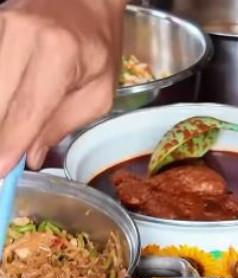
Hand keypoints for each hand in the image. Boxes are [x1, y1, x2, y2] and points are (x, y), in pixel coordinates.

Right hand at [0, 0, 123, 171]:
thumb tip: (30, 156)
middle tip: (0, 164)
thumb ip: (63, 124)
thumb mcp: (98, 91)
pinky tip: (8, 114)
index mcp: (58, 53)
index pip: (26, 108)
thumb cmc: (99, 46)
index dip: (10, 144)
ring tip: (6, 141)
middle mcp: (22, 35)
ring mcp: (0, 25)